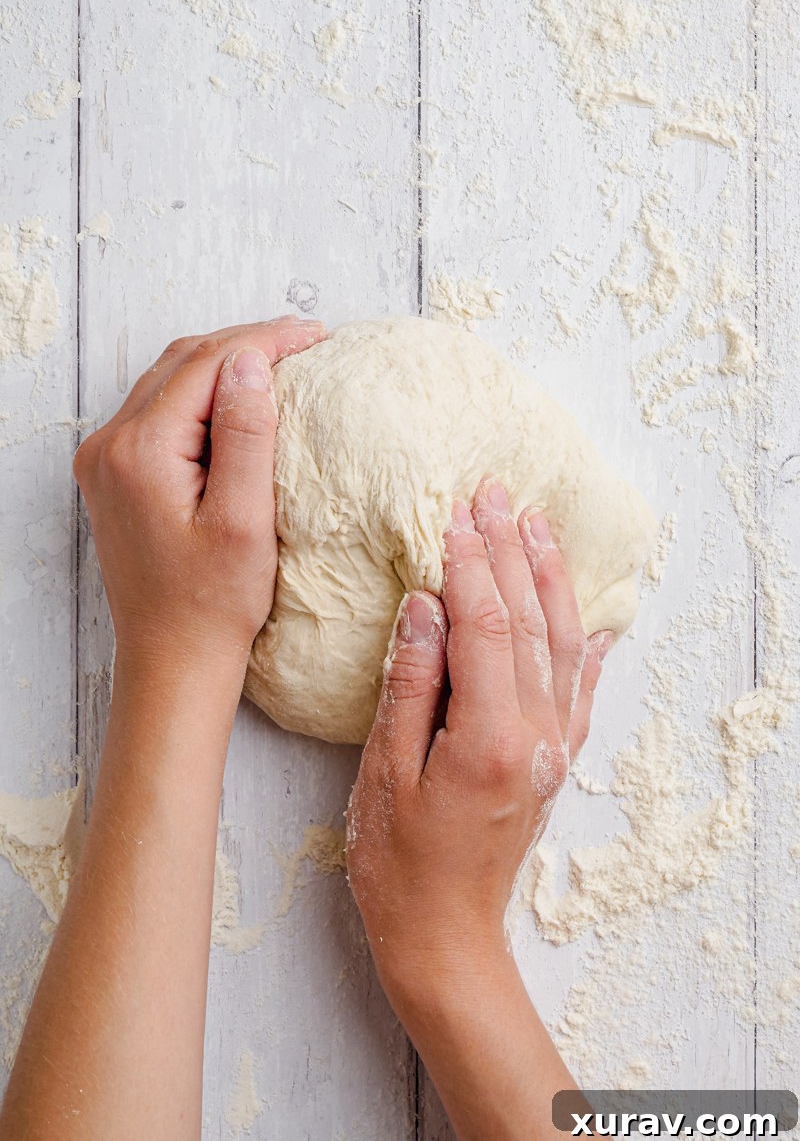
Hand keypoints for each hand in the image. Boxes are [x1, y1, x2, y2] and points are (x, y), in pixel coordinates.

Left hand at [73, 317, 323, 666]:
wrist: (172, 659)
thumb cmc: (212, 605)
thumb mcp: (244, 521)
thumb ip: (245, 436)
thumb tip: (252, 361)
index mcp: (140, 452)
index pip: (206, 364)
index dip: (265, 341)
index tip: (315, 336)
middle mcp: (110, 447)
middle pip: (183, 363)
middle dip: (245, 344)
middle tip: (305, 341)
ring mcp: (106, 460)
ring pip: (169, 381)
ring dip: (222, 365)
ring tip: (280, 362)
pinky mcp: (116, 476)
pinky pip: (158, 411)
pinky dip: (201, 395)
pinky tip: (238, 401)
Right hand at [346, 479, 612, 999]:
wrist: (444, 935)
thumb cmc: (400, 863)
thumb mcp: (386, 772)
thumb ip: (411, 683)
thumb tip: (426, 604)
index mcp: (490, 736)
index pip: (483, 626)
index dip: (470, 564)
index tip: (456, 513)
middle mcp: (536, 736)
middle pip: (526, 623)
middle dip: (511, 552)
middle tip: (496, 494)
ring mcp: (552, 748)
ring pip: (561, 645)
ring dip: (550, 580)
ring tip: (539, 526)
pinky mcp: (553, 761)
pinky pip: (579, 691)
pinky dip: (585, 648)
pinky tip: (590, 620)